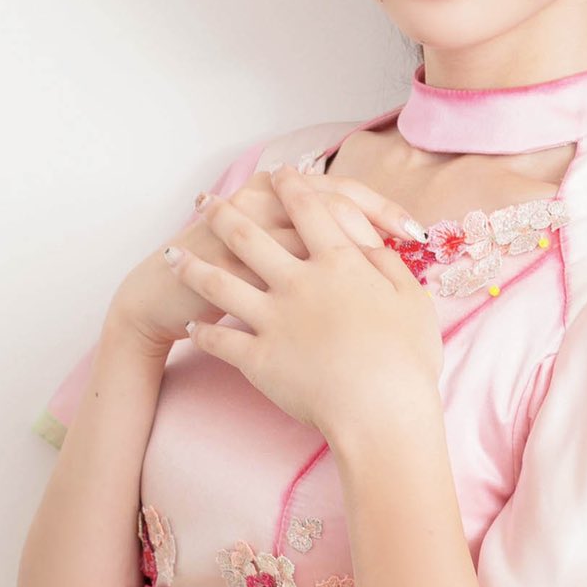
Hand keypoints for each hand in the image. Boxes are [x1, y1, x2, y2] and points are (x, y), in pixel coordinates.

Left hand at [167, 166, 444, 437]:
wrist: (382, 412)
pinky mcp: (258, 358)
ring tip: (174, 253)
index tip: (279, 174)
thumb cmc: (408, 360)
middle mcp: (298, 282)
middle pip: (248, 235)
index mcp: (339, 263)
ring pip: (220, 282)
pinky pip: (220, 340)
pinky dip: (203, 332)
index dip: (292, 186)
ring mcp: (272, 319)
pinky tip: (191, 327)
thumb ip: (387, 265)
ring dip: (193, 265)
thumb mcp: (412, 300)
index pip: (309, 210)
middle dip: (222, 212)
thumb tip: (369, 242)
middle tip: (205, 200)